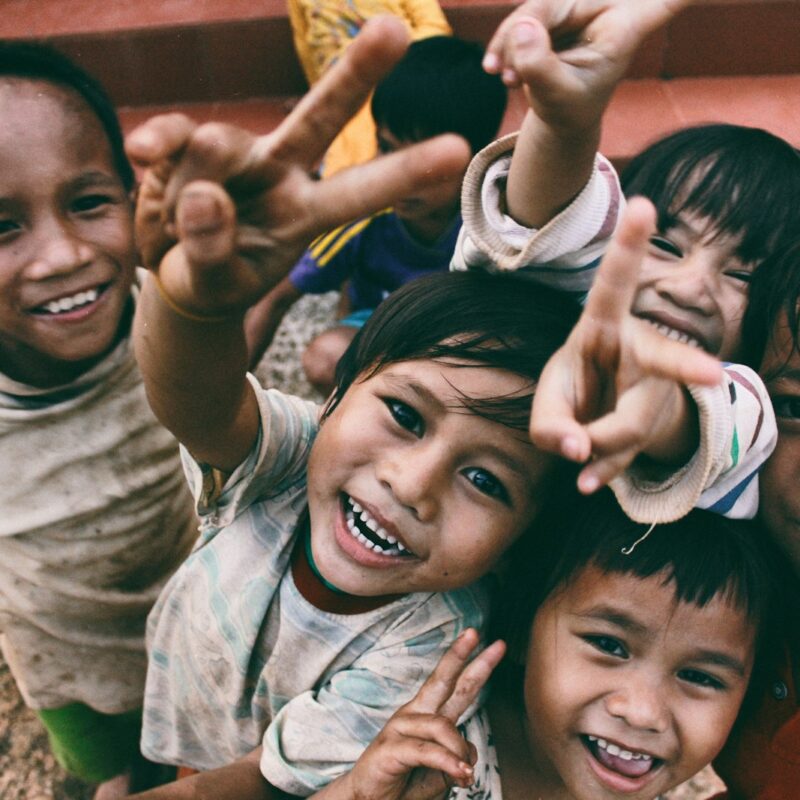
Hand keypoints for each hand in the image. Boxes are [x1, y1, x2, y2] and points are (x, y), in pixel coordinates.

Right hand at [126, 15, 470, 317]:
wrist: (175, 271)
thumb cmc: (212, 278)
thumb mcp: (216, 282)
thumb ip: (212, 249)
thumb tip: (205, 192)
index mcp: (307, 214)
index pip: (360, 191)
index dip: (405, 170)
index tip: (458, 148)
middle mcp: (281, 173)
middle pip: (320, 117)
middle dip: (355, 75)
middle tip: (395, 29)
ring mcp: (238, 154)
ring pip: (221, 141)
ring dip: (195, 178)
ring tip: (179, 216)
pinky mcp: (189, 143)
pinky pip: (175, 134)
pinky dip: (159, 144)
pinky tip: (143, 154)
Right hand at [337, 630, 504, 799]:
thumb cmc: (406, 785)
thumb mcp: (441, 772)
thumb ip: (457, 757)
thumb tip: (470, 753)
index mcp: (428, 714)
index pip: (454, 685)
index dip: (474, 664)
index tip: (496, 645)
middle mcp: (414, 713)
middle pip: (441, 679)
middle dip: (460, 655)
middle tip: (475, 633)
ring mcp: (400, 727)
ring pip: (443, 726)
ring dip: (460, 753)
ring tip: (465, 777)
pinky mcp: (390, 748)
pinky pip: (427, 751)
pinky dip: (448, 762)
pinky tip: (461, 774)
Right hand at [483, 0, 693, 132]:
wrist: (561, 115)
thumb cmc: (571, 109)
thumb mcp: (557, 99)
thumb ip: (541, 66)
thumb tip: (521, 27)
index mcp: (626, 26)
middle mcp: (606, 7)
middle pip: (558, 0)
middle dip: (525, 32)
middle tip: (506, 74)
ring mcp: (578, 7)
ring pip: (535, 6)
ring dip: (510, 41)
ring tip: (505, 78)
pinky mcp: (555, 11)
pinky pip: (523, 15)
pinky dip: (506, 42)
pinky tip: (500, 70)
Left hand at [529, 197, 722, 492]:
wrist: (599, 415)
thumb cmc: (573, 388)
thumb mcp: (549, 399)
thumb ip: (548, 424)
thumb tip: (577, 453)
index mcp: (603, 326)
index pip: (614, 285)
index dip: (629, 247)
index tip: (642, 205)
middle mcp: (639, 350)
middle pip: (663, 359)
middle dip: (685, 366)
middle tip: (712, 376)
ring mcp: (654, 388)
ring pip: (636, 423)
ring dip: (598, 449)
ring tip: (576, 463)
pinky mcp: (655, 423)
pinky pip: (632, 453)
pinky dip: (604, 470)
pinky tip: (588, 482)